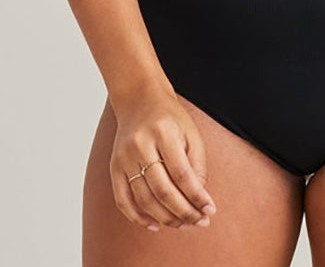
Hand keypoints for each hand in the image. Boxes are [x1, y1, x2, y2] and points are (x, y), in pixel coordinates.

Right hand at [108, 79, 217, 232]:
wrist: (139, 99)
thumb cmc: (170, 118)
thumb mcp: (191, 133)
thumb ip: (197, 165)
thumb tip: (199, 201)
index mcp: (164, 132)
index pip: (181, 173)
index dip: (196, 196)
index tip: (210, 211)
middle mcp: (140, 144)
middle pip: (162, 190)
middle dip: (184, 211)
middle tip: (199, 222)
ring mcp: (124, 157)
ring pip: (144, 199)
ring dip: (165, 218)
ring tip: (183, 224)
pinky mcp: (114, 167)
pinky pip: (123, 200)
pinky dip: (138, 217)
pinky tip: (155, 225)